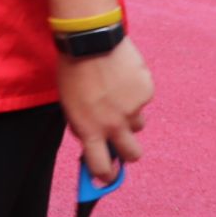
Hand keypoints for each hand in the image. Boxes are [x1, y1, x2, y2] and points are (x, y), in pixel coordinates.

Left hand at [57, 35, 152, 183]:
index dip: (105, 175)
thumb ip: (83, 126)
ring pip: (138, 124)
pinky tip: (121, 78)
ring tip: (115, 94)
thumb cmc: (72, 72)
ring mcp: (133, 109)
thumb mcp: (69, 105)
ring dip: (130, 117)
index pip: (100, 166)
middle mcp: (113, 124)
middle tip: (122, 142)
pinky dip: (134, 94)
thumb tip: (95, 143)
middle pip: (132, 155)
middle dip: (128, 153)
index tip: (108, 175)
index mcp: (89, 129)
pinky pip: (143, 101)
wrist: (89, 41)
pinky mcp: (146, 93)